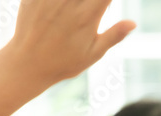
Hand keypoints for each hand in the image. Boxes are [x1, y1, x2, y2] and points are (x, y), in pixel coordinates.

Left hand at [4, 0, 135, 87]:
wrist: (28, 64)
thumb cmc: (64, 62)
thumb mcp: (94, 53)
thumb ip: (114, 36)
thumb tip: (133, 23)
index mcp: (87, 16)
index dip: (107, 1)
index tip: (106, 5)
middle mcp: (69, 3)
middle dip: (92, 2)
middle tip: (92, 10)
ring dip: (74, 2)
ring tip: (74, 11)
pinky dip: (57, 2)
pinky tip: (59, 10)